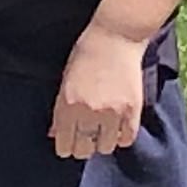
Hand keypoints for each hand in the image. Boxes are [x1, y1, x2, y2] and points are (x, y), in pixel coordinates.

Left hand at [50, 24, 148, 158]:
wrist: (116, 36)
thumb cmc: (87, 53)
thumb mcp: (66, 80)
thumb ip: (60, 109)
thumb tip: (54, 133)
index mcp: (68, 105)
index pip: (64, 145)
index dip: (66, 147)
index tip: (69, 144)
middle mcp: (88, 112)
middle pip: (84, 150)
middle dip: (83, 146)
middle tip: (86, 138)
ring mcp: (112, 112)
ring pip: (105, 147)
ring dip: (103, 142)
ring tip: (104, 131)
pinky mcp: (132, 110)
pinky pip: (126, 138)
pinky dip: (122, 137)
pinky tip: (118, 128)